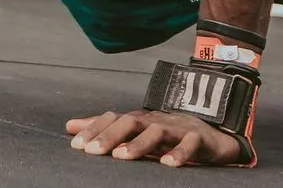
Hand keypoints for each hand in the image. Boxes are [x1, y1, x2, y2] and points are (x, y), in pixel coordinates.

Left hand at [66, 109, 243, 167]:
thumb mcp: (136, 131)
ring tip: (122, 157)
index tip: (76, 145)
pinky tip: (168, 164)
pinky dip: (179, 153)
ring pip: (156, 130)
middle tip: (91, 151)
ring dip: (138, 144)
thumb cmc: (168, 133)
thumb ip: (104, 129)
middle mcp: (155, 120)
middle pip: (130, 121)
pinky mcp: (198, 137)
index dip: (95, 128)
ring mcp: (177, 127)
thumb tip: (69, 127)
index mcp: (140, 119)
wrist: (213, 132)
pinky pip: (189, 143)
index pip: (113, 118)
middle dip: (110, 135)